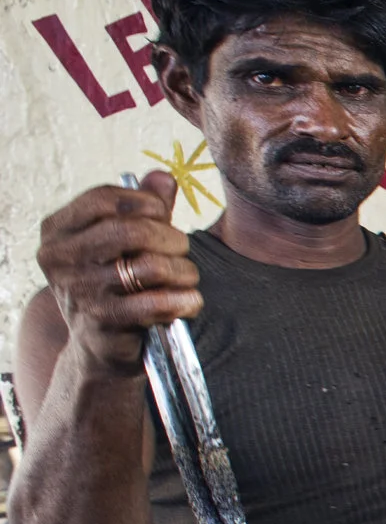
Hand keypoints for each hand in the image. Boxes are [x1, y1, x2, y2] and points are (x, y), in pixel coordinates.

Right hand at [34, 173, 197, 373]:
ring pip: (149, 266)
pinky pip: (155, 303)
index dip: (146, 204)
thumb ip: (144, 208)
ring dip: (183, 272)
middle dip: (171, 239)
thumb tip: (164, 178)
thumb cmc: (116, 284)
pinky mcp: (102, 322)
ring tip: (188, 278)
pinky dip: (182, 300)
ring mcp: (78, 291)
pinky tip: (189, 301)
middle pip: (131, 230)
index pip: (105, 199)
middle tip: (182, 251)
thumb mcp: (122, 242)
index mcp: (57, 230)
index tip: (164, 218)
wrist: (99, 346)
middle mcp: (59, 258)